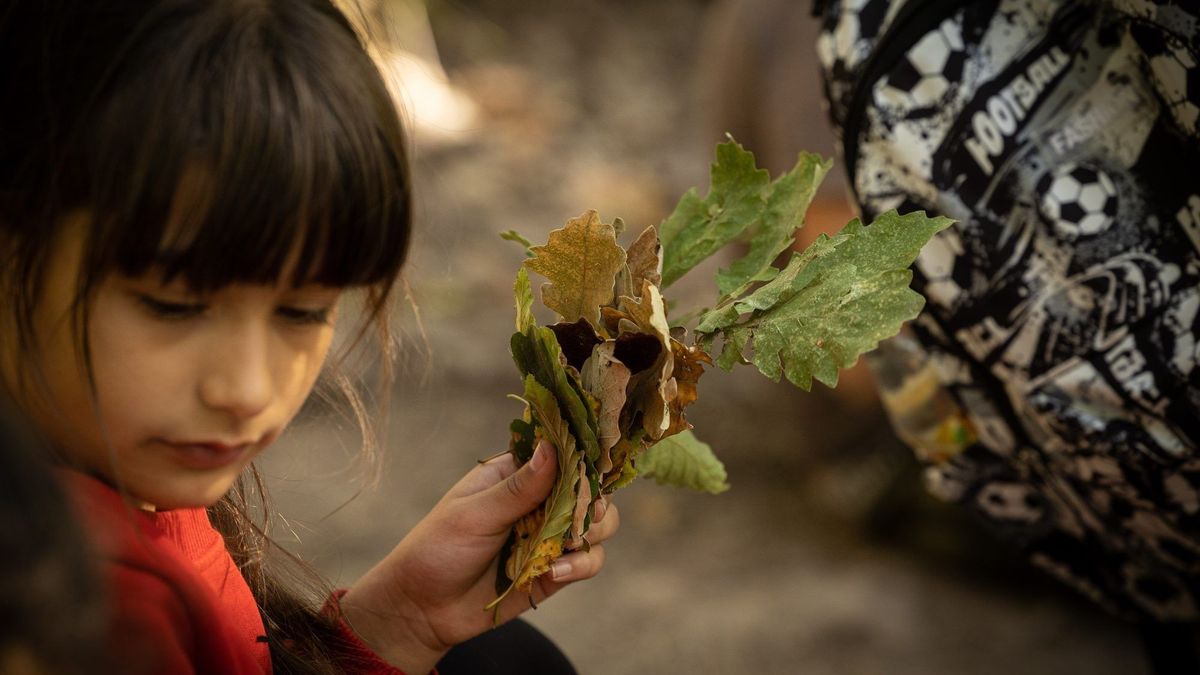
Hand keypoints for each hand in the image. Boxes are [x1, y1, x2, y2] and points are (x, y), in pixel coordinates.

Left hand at [338, 440, 618, 673]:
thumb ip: (519, 488)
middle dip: (594, 500)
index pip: (562, 453)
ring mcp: (549, 535)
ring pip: (598, 525)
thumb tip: (553, 447)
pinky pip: (588, 561)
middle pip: (590, 489)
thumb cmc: (438, 548)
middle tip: (585, 513)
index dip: (583, 456)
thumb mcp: (474, 514)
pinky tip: (554, 571)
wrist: (422, 608)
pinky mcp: (554, 569)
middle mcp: (540, 500)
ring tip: (567, 544)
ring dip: (592, 532)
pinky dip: (581, 565)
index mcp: (517, 474)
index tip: (592, 466)